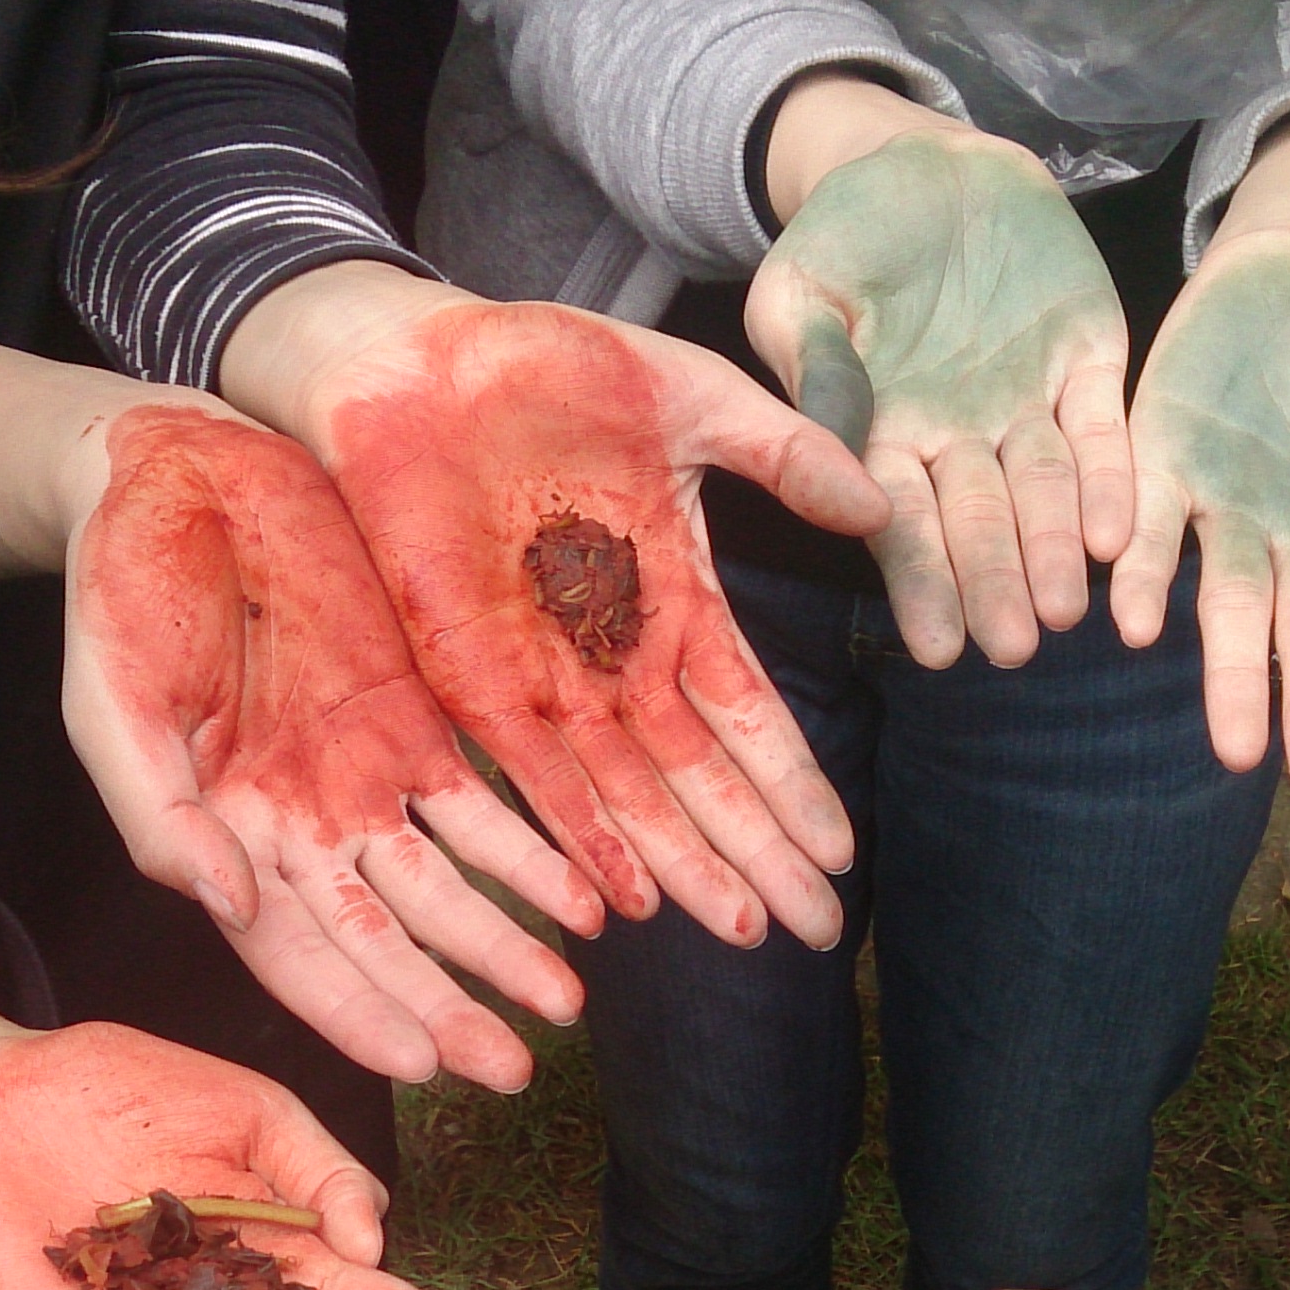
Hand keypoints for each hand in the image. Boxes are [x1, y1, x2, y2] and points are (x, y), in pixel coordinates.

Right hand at [65, 402, 588, 1092]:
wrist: (173, 470)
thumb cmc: (120, 587)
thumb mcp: (110, 701)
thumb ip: (157, 813)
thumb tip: (226, 906)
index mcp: (226, 837)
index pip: (300, 954)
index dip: (360, 1013)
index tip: (423, 1067)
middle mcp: (306, 825)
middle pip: (391, 938)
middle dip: (453, 1005)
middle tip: (516, 1068)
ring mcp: (368, 772)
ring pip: (452, 882)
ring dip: (508, 943)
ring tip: (568, 998)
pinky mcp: (418, 713)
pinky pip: (490, 799)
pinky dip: (535, 851)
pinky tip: (588, 896)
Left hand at [229, 267, 887, 950]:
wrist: (408, 355)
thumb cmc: (543, 366)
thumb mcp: (688, 398)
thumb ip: (783, 453)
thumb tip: (881, 507)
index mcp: (672, 596)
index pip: (747, 715)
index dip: (794, 785)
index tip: (842, 854)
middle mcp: (615, 656)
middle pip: (700, 780)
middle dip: (760, 855)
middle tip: (818, 931)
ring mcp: (545, 674)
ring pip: (630, 797)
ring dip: (688, 868)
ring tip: (745, 933)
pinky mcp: (473, 676)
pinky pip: (534, 776)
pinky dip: (581, 838)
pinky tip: (630, 899)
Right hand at [747, 104, 1131, 668]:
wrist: (923, 161)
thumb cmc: (840, 234)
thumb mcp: (802, 291)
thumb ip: (816, 368)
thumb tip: (825, 447)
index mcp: (885, 440)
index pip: (903, 527)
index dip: (923, 584)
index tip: (939, 646)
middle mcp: (961, 442)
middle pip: (983, 525)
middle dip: (999, 586)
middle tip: (1016, 646)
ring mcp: (1028, 405)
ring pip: (1048, 494)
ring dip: (1058, 553)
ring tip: (1069, 609)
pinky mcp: (1087, 362)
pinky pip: (1104, 431)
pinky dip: (1112, 480)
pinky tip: (1117, 533)